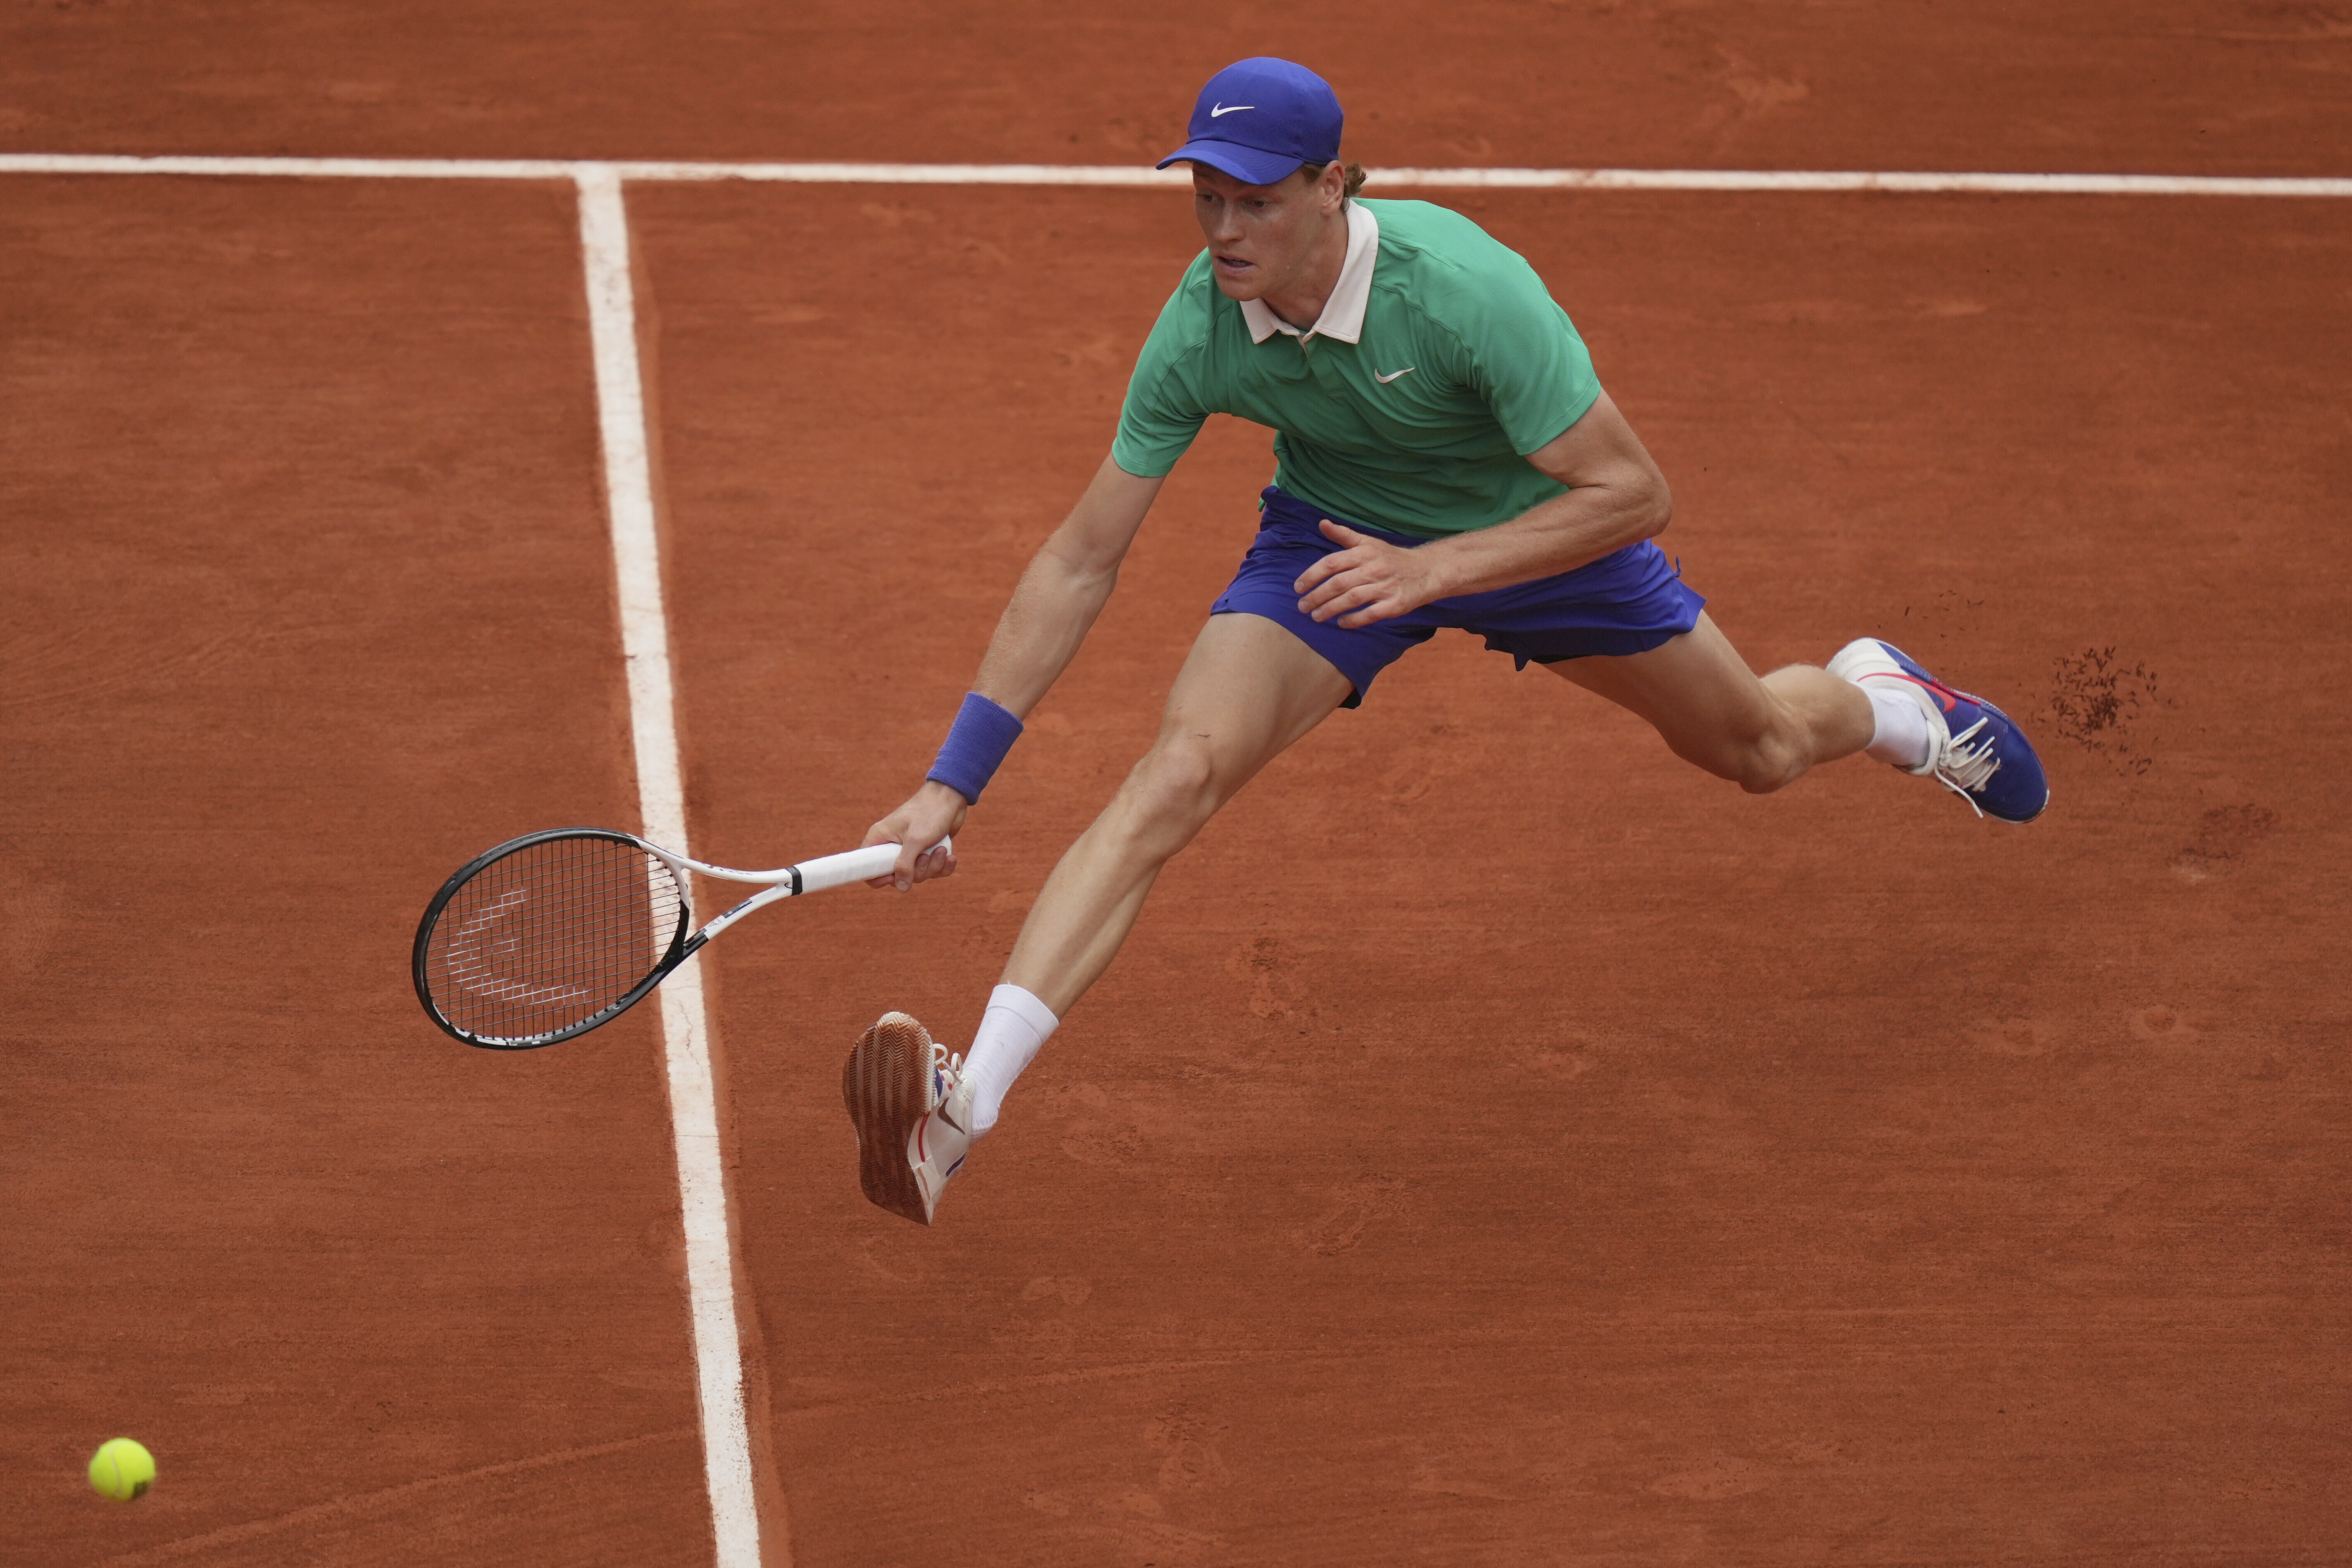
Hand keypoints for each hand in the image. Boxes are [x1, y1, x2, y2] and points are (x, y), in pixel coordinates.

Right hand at [862, 780, 967, 890]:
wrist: (951, 798)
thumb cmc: (929, 812)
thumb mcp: (915, 839)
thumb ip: (905, 865)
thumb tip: (900, 887)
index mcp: (880, 839)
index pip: (867, 867)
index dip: (878, 879)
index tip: (893, 877)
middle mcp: (892, 846)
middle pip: (898, 876)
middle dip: (917, 871)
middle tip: (925, 857)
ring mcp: (911, 850)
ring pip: (918, 874)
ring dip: (933, 866)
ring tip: (941, 850)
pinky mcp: (927, 852)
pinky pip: (933, 870)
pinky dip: (943, 866)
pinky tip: (951, 857)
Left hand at [1292, 519, 1447, 627]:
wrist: (1426, 571)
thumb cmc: (1391, 557)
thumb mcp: (1368, 542)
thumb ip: (1344, 535)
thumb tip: (1322, 523)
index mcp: (1364, 552)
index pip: (1331, 563)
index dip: (1311, 575)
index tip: (1298, 587)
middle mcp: (1374, 568)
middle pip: (1338, 583)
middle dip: (1317, 596)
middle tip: (1302, 607)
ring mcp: (1386, 587)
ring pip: (1352, 599)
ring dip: (1330, 609)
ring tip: (1316, 616)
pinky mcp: (1396, 604)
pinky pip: (1371, 614)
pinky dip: (1354, 620)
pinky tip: (1341, 623)